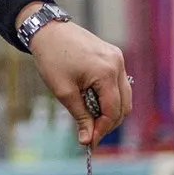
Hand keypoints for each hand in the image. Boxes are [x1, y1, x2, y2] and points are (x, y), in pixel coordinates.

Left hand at [18, 3, 129, 145]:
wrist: (49, 31)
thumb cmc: (52, 59)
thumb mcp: (64, 92)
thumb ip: (80, 116)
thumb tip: (87, 140)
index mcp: (106, 72)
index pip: (112, 111)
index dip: (102, 130)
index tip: (89, 143)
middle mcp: (118, 64)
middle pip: (124, 106)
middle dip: (108, 123)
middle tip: (89, 134)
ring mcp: (118, 59)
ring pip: (124, 96)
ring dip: (110, 111)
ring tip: (89, 119)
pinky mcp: (114, 56)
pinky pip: (118, 84)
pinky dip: (109, 97)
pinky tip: (92, 102)